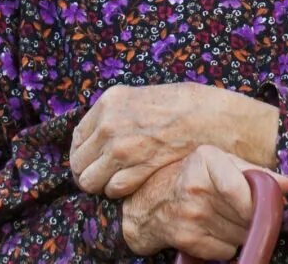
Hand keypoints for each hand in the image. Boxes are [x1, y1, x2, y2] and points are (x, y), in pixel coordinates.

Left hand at [71, 82, 278, 198]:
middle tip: (108, 173)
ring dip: (104, 184)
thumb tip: (98, 136)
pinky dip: (121, 190)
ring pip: (90, 181)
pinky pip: (113, 190)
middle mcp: (109, 124)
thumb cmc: (183, 105)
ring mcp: (121, 148)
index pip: (77, 138)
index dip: (84, 153)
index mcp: (110, 101)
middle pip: (78, 164)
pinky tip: (137, 180)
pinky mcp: (136, 168)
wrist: (211, 117)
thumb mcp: (143, 96)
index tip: (94, 159)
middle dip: (91, 171)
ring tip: (122, 178)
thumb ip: (117, 114)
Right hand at [121, 145, 287, 258]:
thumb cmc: (196, 176)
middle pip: (243, 215)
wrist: (152, 203)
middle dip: (253, 217)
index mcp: (207, 159)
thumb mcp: (223, 163)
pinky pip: (224, 251)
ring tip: (229, 218)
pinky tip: (216, 231)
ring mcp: (189, 215)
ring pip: (238, 235)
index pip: (237, 188)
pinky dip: (227, 246)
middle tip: (248, 211)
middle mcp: (195, 186)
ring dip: (241, 232)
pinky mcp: (185, 239)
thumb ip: (257, 172)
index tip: (263, 205)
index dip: (256, 202)